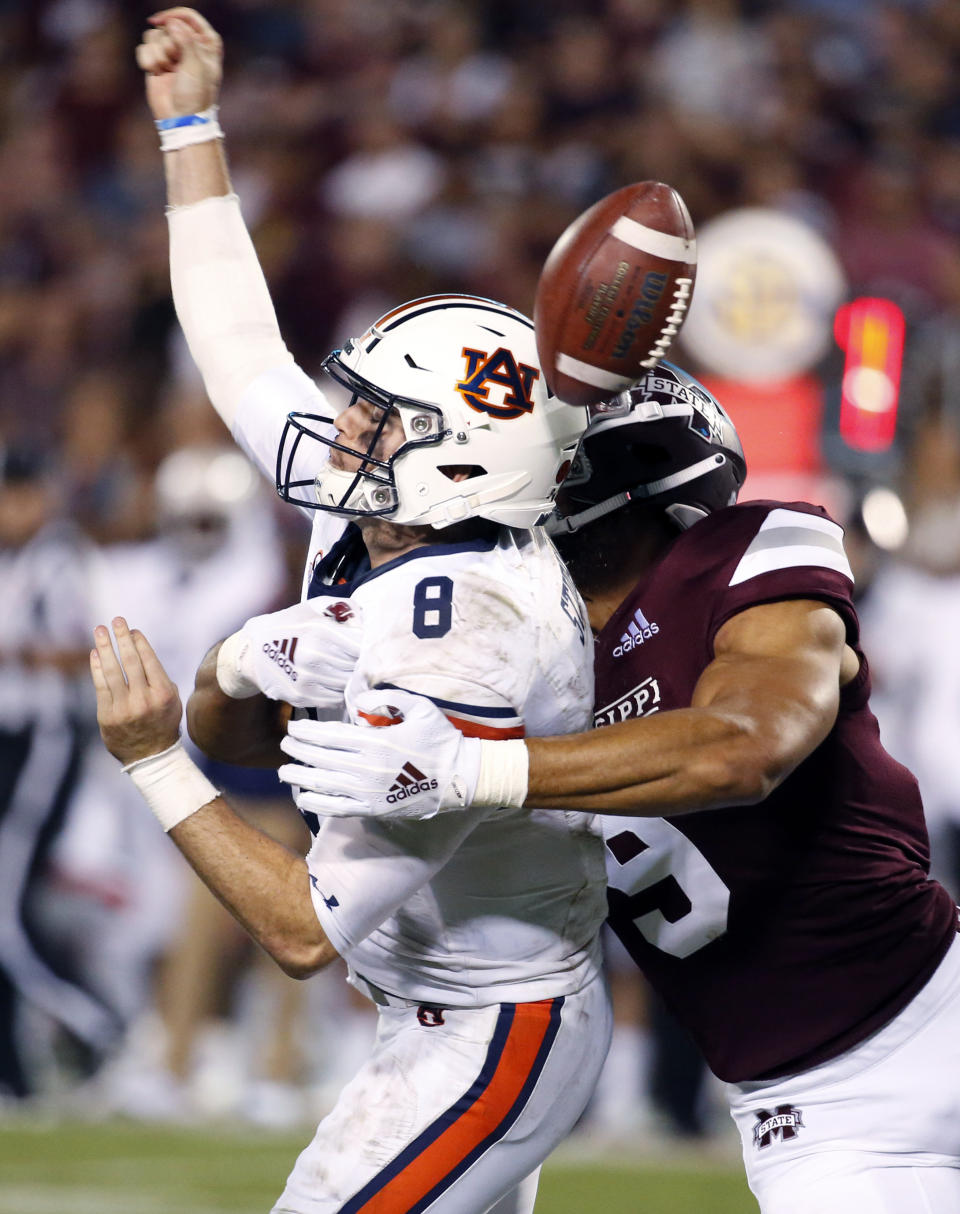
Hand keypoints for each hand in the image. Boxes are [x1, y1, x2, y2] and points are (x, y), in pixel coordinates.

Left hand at [91, 618, 182, 764]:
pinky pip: (100, 685)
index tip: (132, 630)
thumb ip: (160, 677)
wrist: (150, 756)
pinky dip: (97, 667)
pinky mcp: (107, 715)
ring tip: (99, 630)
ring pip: (113, 670)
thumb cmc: (163, 722)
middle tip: (116, 620)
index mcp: (163, 694)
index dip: (139, 642)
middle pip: (131, 661)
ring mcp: (124, 708)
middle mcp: (144, 699)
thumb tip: (141, 651)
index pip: (149, 660)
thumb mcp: (173, 700)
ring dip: (105, 646)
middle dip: (122, 637)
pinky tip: (95, 653)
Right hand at [136, 8, 222, 120]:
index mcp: (206, 43)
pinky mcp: (156, 61)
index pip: (189, 16)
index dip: (174, 16)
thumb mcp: (196, 66)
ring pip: (153, 35)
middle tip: (176, 64)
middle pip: (168, 26)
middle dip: (168, 45)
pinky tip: (155, 73)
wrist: (180, 118)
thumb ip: (186, 40)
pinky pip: (143, 48)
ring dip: (158, 55)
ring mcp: (171, 52)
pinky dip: (147, 61)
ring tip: (167, 71)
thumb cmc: (195, 95)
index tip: (163, 22)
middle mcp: (188, 44)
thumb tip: (172, 22)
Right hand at [218, 598, 361, 707]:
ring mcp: (306, 678)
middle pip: (356, 666)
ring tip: (347, 670)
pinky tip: (334, 682)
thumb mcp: (313, 608)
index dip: (369, 646)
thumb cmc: (289, 626)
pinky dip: (339, 692)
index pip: (360, 645)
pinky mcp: (301, 696)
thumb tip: (369, 621)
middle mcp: (312, 655)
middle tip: (363, 661)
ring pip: (347, 684)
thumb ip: (343, 609)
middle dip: (362, 664)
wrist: (253, 651)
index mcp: (318, 630)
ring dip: (351, 679)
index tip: (370, 646)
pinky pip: (334, 699)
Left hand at [277, 688, 481, 819]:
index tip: (294, 729)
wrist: (459, 777)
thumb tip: (359, 701)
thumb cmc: (440, 739)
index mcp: (375, 741)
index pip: (329, 736)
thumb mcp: (420, 707)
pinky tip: (304, 797)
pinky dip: (317, 803)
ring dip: (300, 776)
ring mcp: (368, 791)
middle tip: (285, 745)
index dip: (307, 732)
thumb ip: (388, 698)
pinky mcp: (373, 809)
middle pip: (321, 758)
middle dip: (298, 751)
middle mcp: (366, 767)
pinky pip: (337, 807)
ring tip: (284, 771)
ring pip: (323, 784)